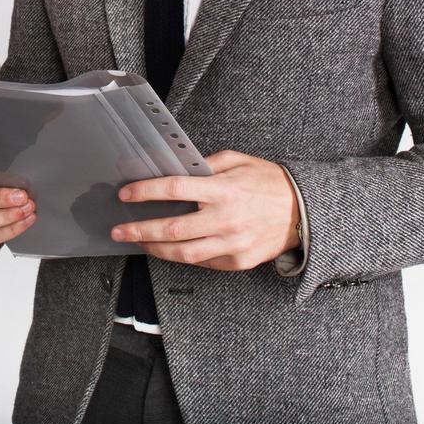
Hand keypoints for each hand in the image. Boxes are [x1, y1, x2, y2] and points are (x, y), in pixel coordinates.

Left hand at [109, 150, 299, 269]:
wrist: (304, 211)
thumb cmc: (269, 182)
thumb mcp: (238, 160)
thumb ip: (206, 165)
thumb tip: (176, 169)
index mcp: (223, 189)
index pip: (175, 189)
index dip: (146, 192)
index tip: (126, 195)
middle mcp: (225, 219)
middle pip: (172, 228)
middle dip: (140, 230)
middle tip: (120, 230)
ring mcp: (232, 244)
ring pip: (183, 253)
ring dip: (155, 249)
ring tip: (139, 243)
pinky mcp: (238, 261)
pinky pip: (202, 262)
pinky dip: (182, 256)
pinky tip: (169, 249)